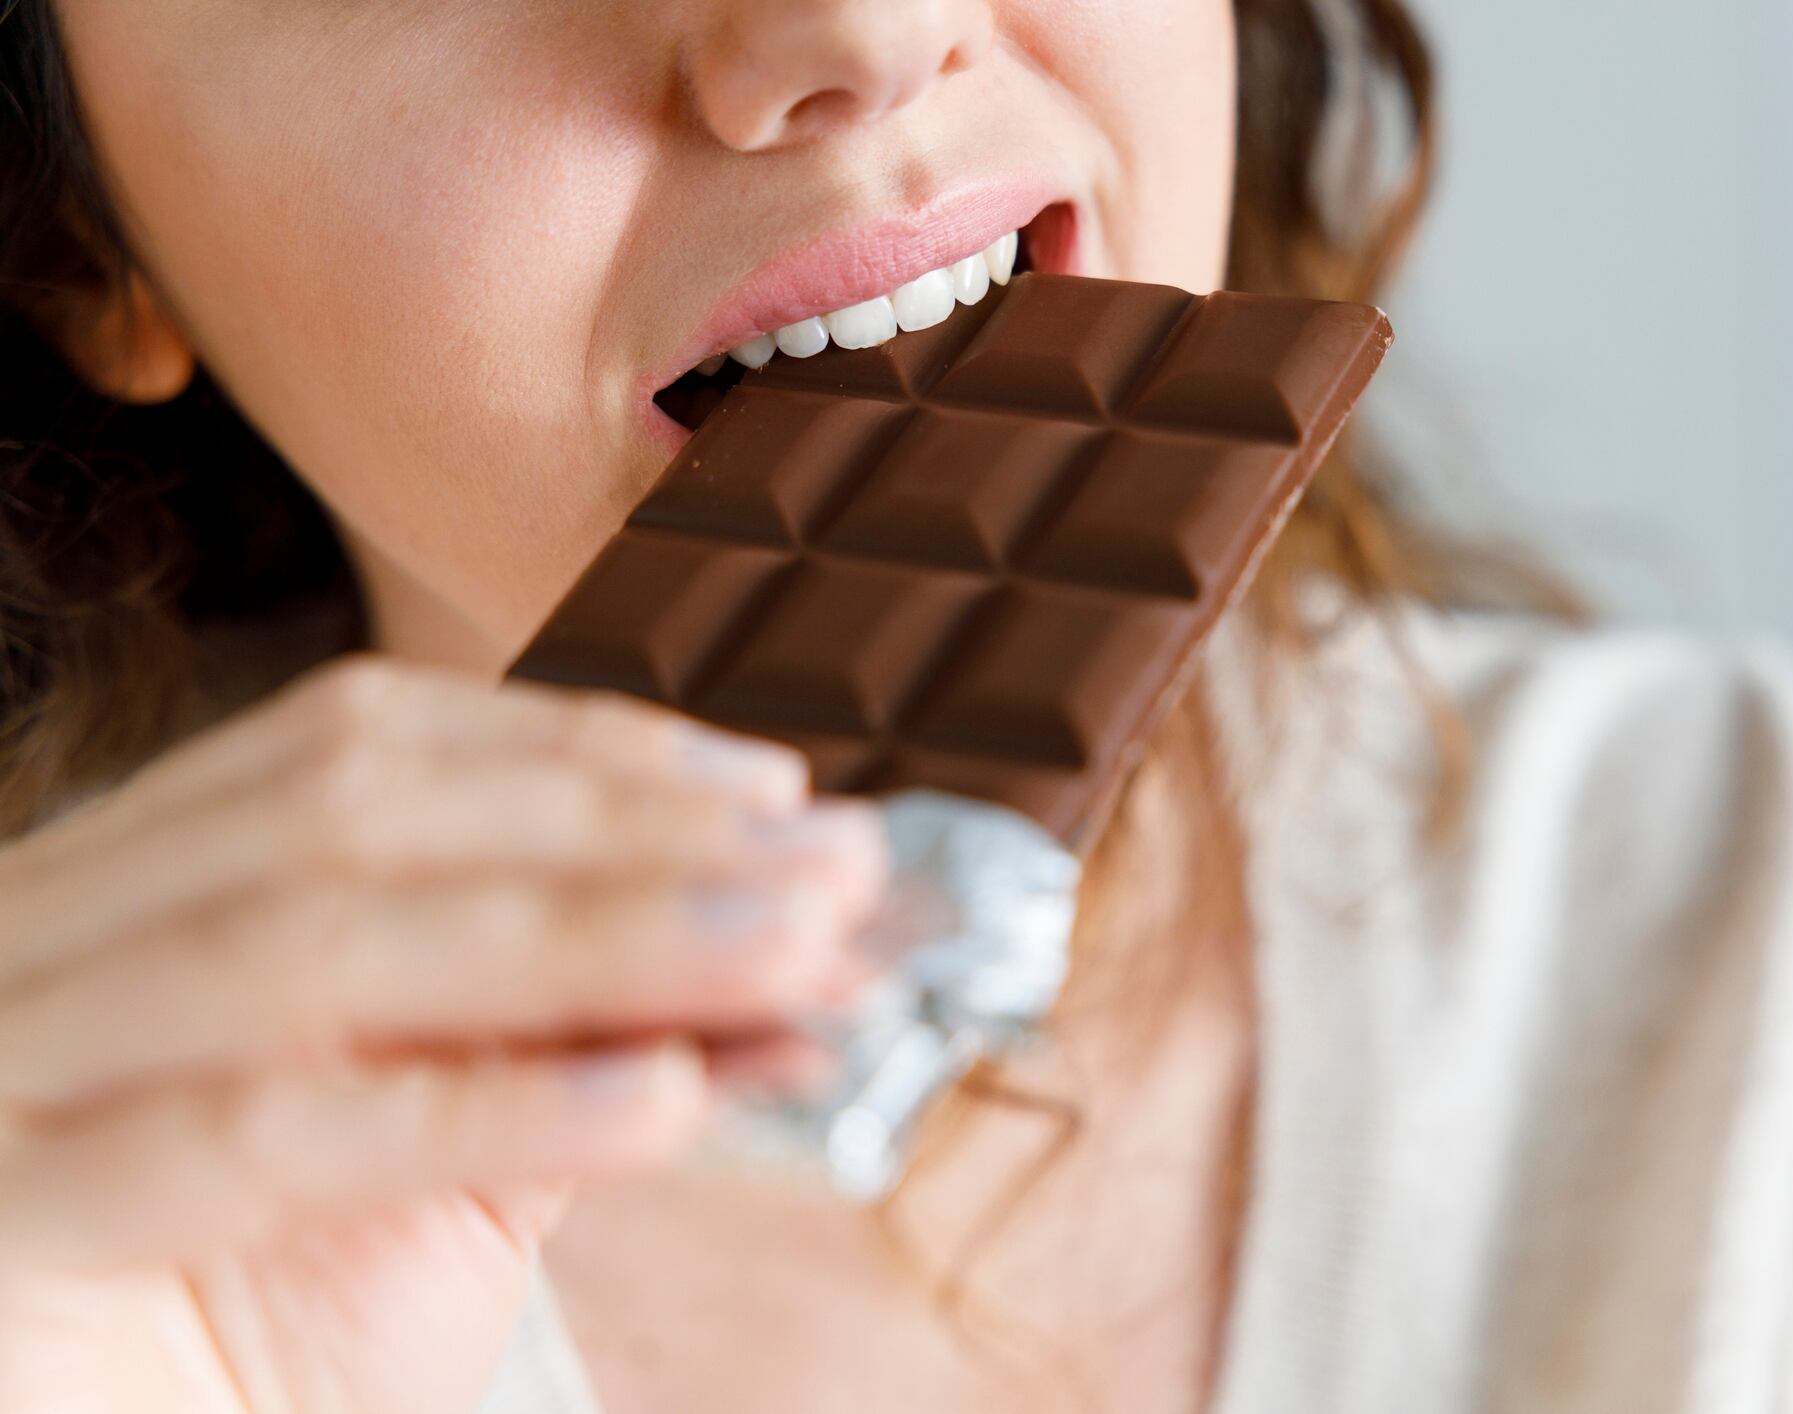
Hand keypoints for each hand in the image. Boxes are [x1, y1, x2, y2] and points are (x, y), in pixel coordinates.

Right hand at [0, 656, 886, 1411]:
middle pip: (361, 821)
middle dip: (623, 836)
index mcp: (141, 886)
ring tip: (792, 955)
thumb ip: (573, 1043)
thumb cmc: (263, 1331)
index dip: (582, 755)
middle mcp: (44, 935)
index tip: (771, 796)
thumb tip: (792, 958)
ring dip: (592, 937)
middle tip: (833, 870)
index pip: (366, 750)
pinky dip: (478, 1107)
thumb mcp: (446, 1159)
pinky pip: (258, 1134)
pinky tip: (659, 1099)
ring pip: (314, 941)